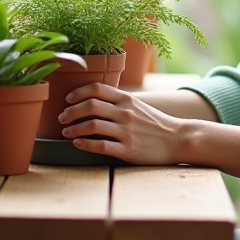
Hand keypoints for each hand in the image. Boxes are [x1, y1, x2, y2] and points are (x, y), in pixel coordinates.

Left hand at [59, 81, 239, 177]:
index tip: (67, 100)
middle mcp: (125, 113)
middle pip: (90, 106)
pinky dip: (85, 144)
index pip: (96, 88)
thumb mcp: (138, 105)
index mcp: (127, 99)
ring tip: (66, 132)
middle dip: (70, 112)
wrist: (178, 139)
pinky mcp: (128, 150)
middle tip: (62, 118)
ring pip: (92, 125)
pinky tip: (78, 144)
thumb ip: (117, 101)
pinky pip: (100, 145)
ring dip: (74, 128)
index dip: (77, 93)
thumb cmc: (155, 123)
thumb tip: (92, 99)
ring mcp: (126, 131)